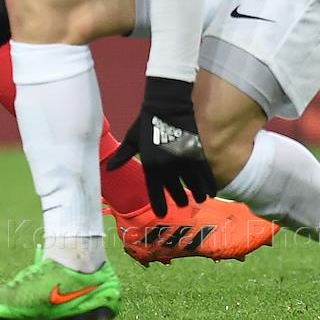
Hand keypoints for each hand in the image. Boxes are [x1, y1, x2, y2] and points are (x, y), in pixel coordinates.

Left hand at [106, 76, 215, 217]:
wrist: (166, 104)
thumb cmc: (146, 121)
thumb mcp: (132, 139)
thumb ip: (122, 156)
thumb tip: (108, 169)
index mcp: (150, 164)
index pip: (155, 192)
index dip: (159, 205)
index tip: (162, 214)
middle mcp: (168, 166)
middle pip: (177, 192)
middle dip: (180, 199)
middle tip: (182, 202)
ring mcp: (184, 160)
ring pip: (194, 187)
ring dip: (197, 195)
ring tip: (198, 199)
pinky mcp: (197, 153)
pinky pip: (206, 175)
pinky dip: (209, 186)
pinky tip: (210, 193)